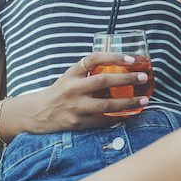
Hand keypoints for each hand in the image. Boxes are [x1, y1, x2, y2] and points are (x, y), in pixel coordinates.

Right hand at [17, 52, 149, 133]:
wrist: (36, 113)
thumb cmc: (59, 93)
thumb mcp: (69, 77)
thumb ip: (88, 72)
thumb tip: (120, 66)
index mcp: (71, 74)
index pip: (94, 59)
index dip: (114, 57)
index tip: (132, 58)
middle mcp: (72, 89)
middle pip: (103, 81)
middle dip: (127, 79)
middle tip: (144, 77)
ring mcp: (74, 107)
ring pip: (106, 104)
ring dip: (128, 103)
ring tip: (144, 100)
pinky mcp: (76, 123)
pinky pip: (101, 121)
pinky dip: (116, 118)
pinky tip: (129, 115)